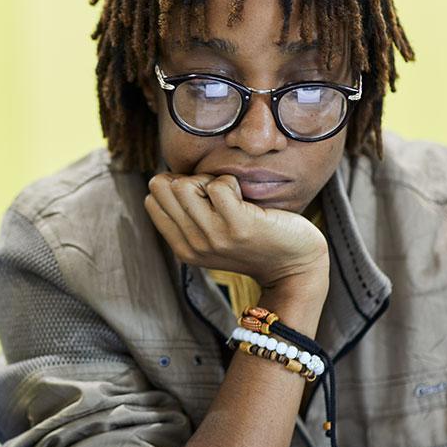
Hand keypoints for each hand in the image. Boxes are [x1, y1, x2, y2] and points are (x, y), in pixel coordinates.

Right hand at [144, 173, 328, 292]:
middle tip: (215, 193)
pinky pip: (218, 185)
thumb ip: (189, 218)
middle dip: (188, 179)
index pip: (151, 199)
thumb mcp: (213, 238)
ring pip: (184, 184)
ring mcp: (214, 236)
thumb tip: (167, 180)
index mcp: (183, 248)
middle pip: (162, 187)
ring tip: (229, 194)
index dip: (175, 186)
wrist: (294, 266)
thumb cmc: (255, 242)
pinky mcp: (238, 225)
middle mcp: (193, 244)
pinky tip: (245, 198)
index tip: (201, 197)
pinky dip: (232, 181)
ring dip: (208, 179)